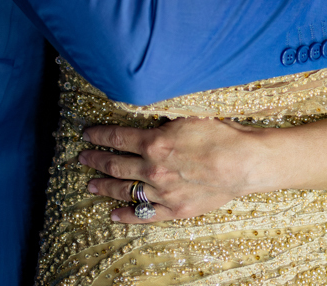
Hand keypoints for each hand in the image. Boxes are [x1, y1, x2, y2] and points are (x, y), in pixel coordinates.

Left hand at [79, 116, 258, 222]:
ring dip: (104, 186)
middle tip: (83, 158)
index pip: (118, 137)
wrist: (243, 162)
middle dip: (95, 160)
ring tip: (91, 184)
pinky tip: (114, 214)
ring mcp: (162, 192)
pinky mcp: (174, 209)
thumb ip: (164, 118)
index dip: (100, 135)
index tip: (88, 134)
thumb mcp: (189, 114)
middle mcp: (153, 168)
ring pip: (124, 190)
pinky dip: (126, 214)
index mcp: (155, 142)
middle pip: (115, 165)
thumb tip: (149, 112)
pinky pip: (144, 215)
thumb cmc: (220, 133)